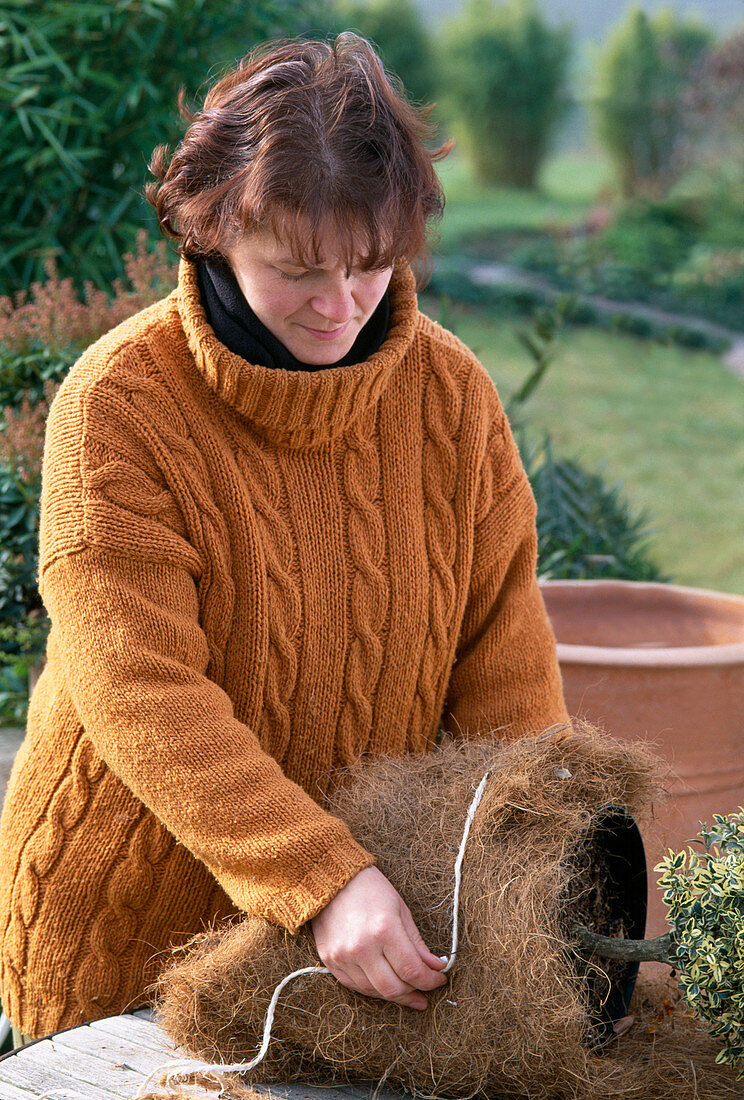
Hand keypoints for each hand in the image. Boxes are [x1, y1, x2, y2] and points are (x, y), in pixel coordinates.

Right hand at [310, 865, 446, 1009]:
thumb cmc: (371, 890)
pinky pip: (355, 986)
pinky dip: (373, 988)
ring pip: (374, 991)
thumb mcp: (401, 910)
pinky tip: (384, 982)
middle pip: (393, 988)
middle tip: (424, 990)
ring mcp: (343, 956)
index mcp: (384, 930)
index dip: (430, 981)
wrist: (332, 880)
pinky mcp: (330, 961)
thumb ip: (417, 944)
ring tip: (407, 988)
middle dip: (414, 993)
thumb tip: (435, 967)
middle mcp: (362, 947)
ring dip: (394, 994)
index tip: (439, 979)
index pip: (412, 971)